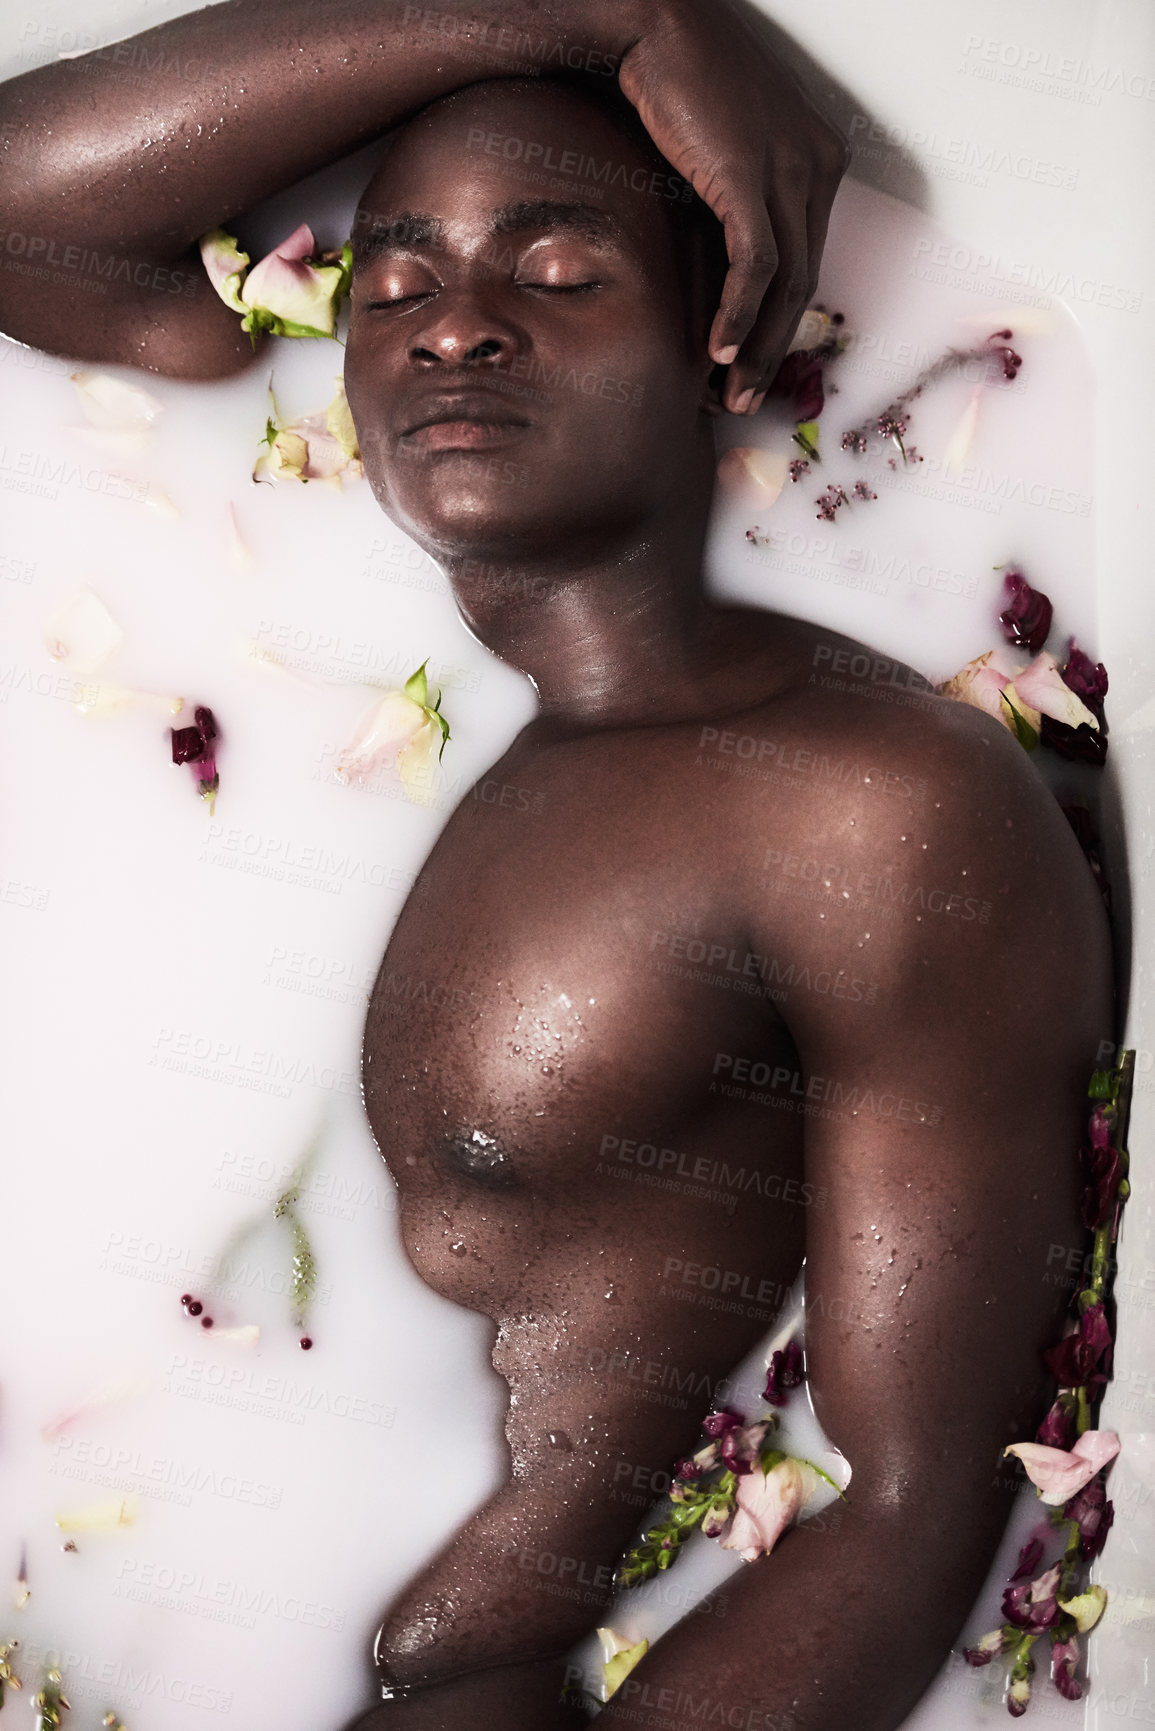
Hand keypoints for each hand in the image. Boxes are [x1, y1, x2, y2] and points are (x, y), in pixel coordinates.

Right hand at [615, 0, 849, 410]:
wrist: (655, 24)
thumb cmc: (679, 85)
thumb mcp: (723, 153)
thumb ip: (735, 206)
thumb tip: (721, 271)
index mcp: (819, 160)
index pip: (807, 262)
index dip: (780, 323)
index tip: (752, 365)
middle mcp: (817, 164)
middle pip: (803, 282)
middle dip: (772, 349)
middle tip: (744, 398)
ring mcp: (789, 169)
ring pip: (785, 284)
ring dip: (755, 346)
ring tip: (731, 391)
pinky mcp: (750, 176)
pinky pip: (755, 265)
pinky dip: (737, 312)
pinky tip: (718, 348)